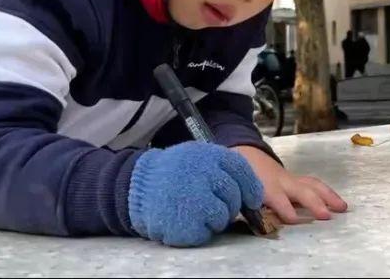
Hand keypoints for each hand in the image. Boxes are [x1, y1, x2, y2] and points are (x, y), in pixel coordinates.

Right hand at [128, 142, 262, 246]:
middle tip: (212, 203)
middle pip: (234, 197)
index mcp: (209, 155)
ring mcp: (196, 200)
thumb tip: (254, 193)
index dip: (251, 188)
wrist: (136, 186)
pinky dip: (199, 230)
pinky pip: (206, 233)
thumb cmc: (172, 173)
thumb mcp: (197, 156)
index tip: (252, 199)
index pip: (241, 171)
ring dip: (214, 218)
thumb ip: (223, 168)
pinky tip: (185, 219)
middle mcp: (205, 175)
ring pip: (223, 217)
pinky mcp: (186, 224)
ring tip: (194, 209)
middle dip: (229, 204)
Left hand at [234, 146, 347, 223]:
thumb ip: (249, 208)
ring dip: (329, 196)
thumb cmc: (243, 178)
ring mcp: (291, 179)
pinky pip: (314, 184)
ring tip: (343, 208)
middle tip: (326, 216)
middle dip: (314, 203)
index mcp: (265, 187)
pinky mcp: (297, 179)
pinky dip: (327, 192)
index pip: (277, 198)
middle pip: (301, 191)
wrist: (246, 153)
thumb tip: (257, 223)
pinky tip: (336, 202)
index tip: (292, 219)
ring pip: (313, 185)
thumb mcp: (241, 192)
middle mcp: (282, 182)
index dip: (284, 209)